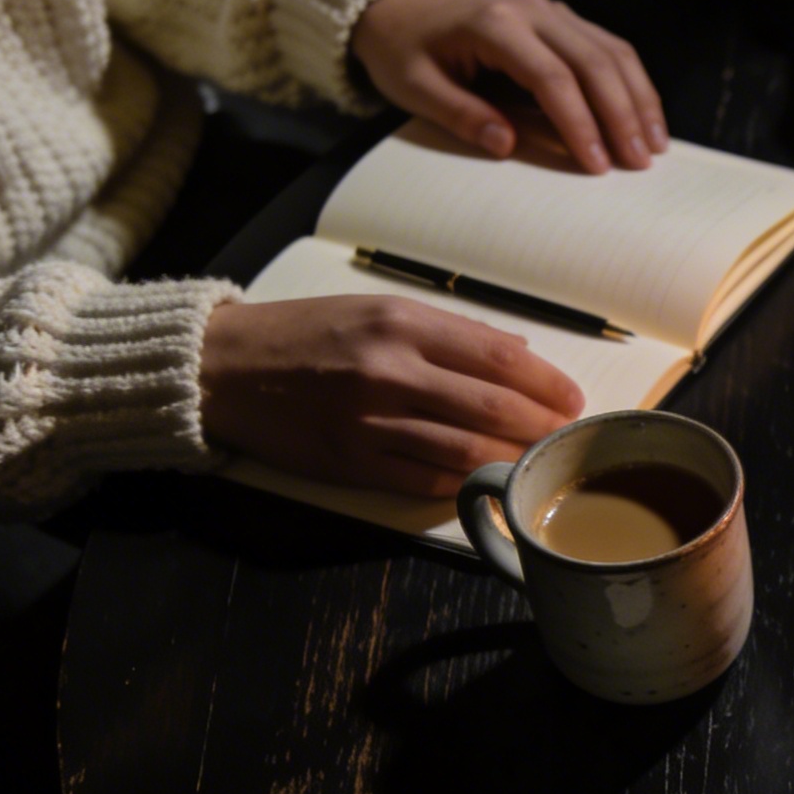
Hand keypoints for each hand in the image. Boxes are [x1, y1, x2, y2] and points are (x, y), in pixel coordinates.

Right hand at [199, 297, 583, 497]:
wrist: (222, 367)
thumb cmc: (306, 333)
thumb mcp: (378, 310)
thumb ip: (448, 332)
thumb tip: (517, 351)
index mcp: (403, 324)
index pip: (500, 357)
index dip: (548, 383)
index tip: (571, 398)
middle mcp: (390, 371)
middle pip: (493, 406)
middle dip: (542, 426)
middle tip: (566, 436)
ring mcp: (369, 421)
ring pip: (466, 450)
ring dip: (512, 460)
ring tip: (537, 462)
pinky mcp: (350, 462)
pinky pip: (425, 481)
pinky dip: (465, 484)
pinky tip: (488, 482)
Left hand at [353, 0, 667, 174]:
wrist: (399, 5)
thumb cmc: (405, 50)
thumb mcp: (414, 88)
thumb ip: (461, 114)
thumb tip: (508, 145)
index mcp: (494, 24)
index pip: (552, 77)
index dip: (579, 123)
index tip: (596, 165)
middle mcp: (533, 10)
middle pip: (595, 62)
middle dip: (622, 115)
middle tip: (639, 162)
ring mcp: (552, 9)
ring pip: (613, 51)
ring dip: (639, 99)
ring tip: (654, 145)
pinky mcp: (563, 18)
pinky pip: (610, 47)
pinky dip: (632, 83)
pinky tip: (644, 115)